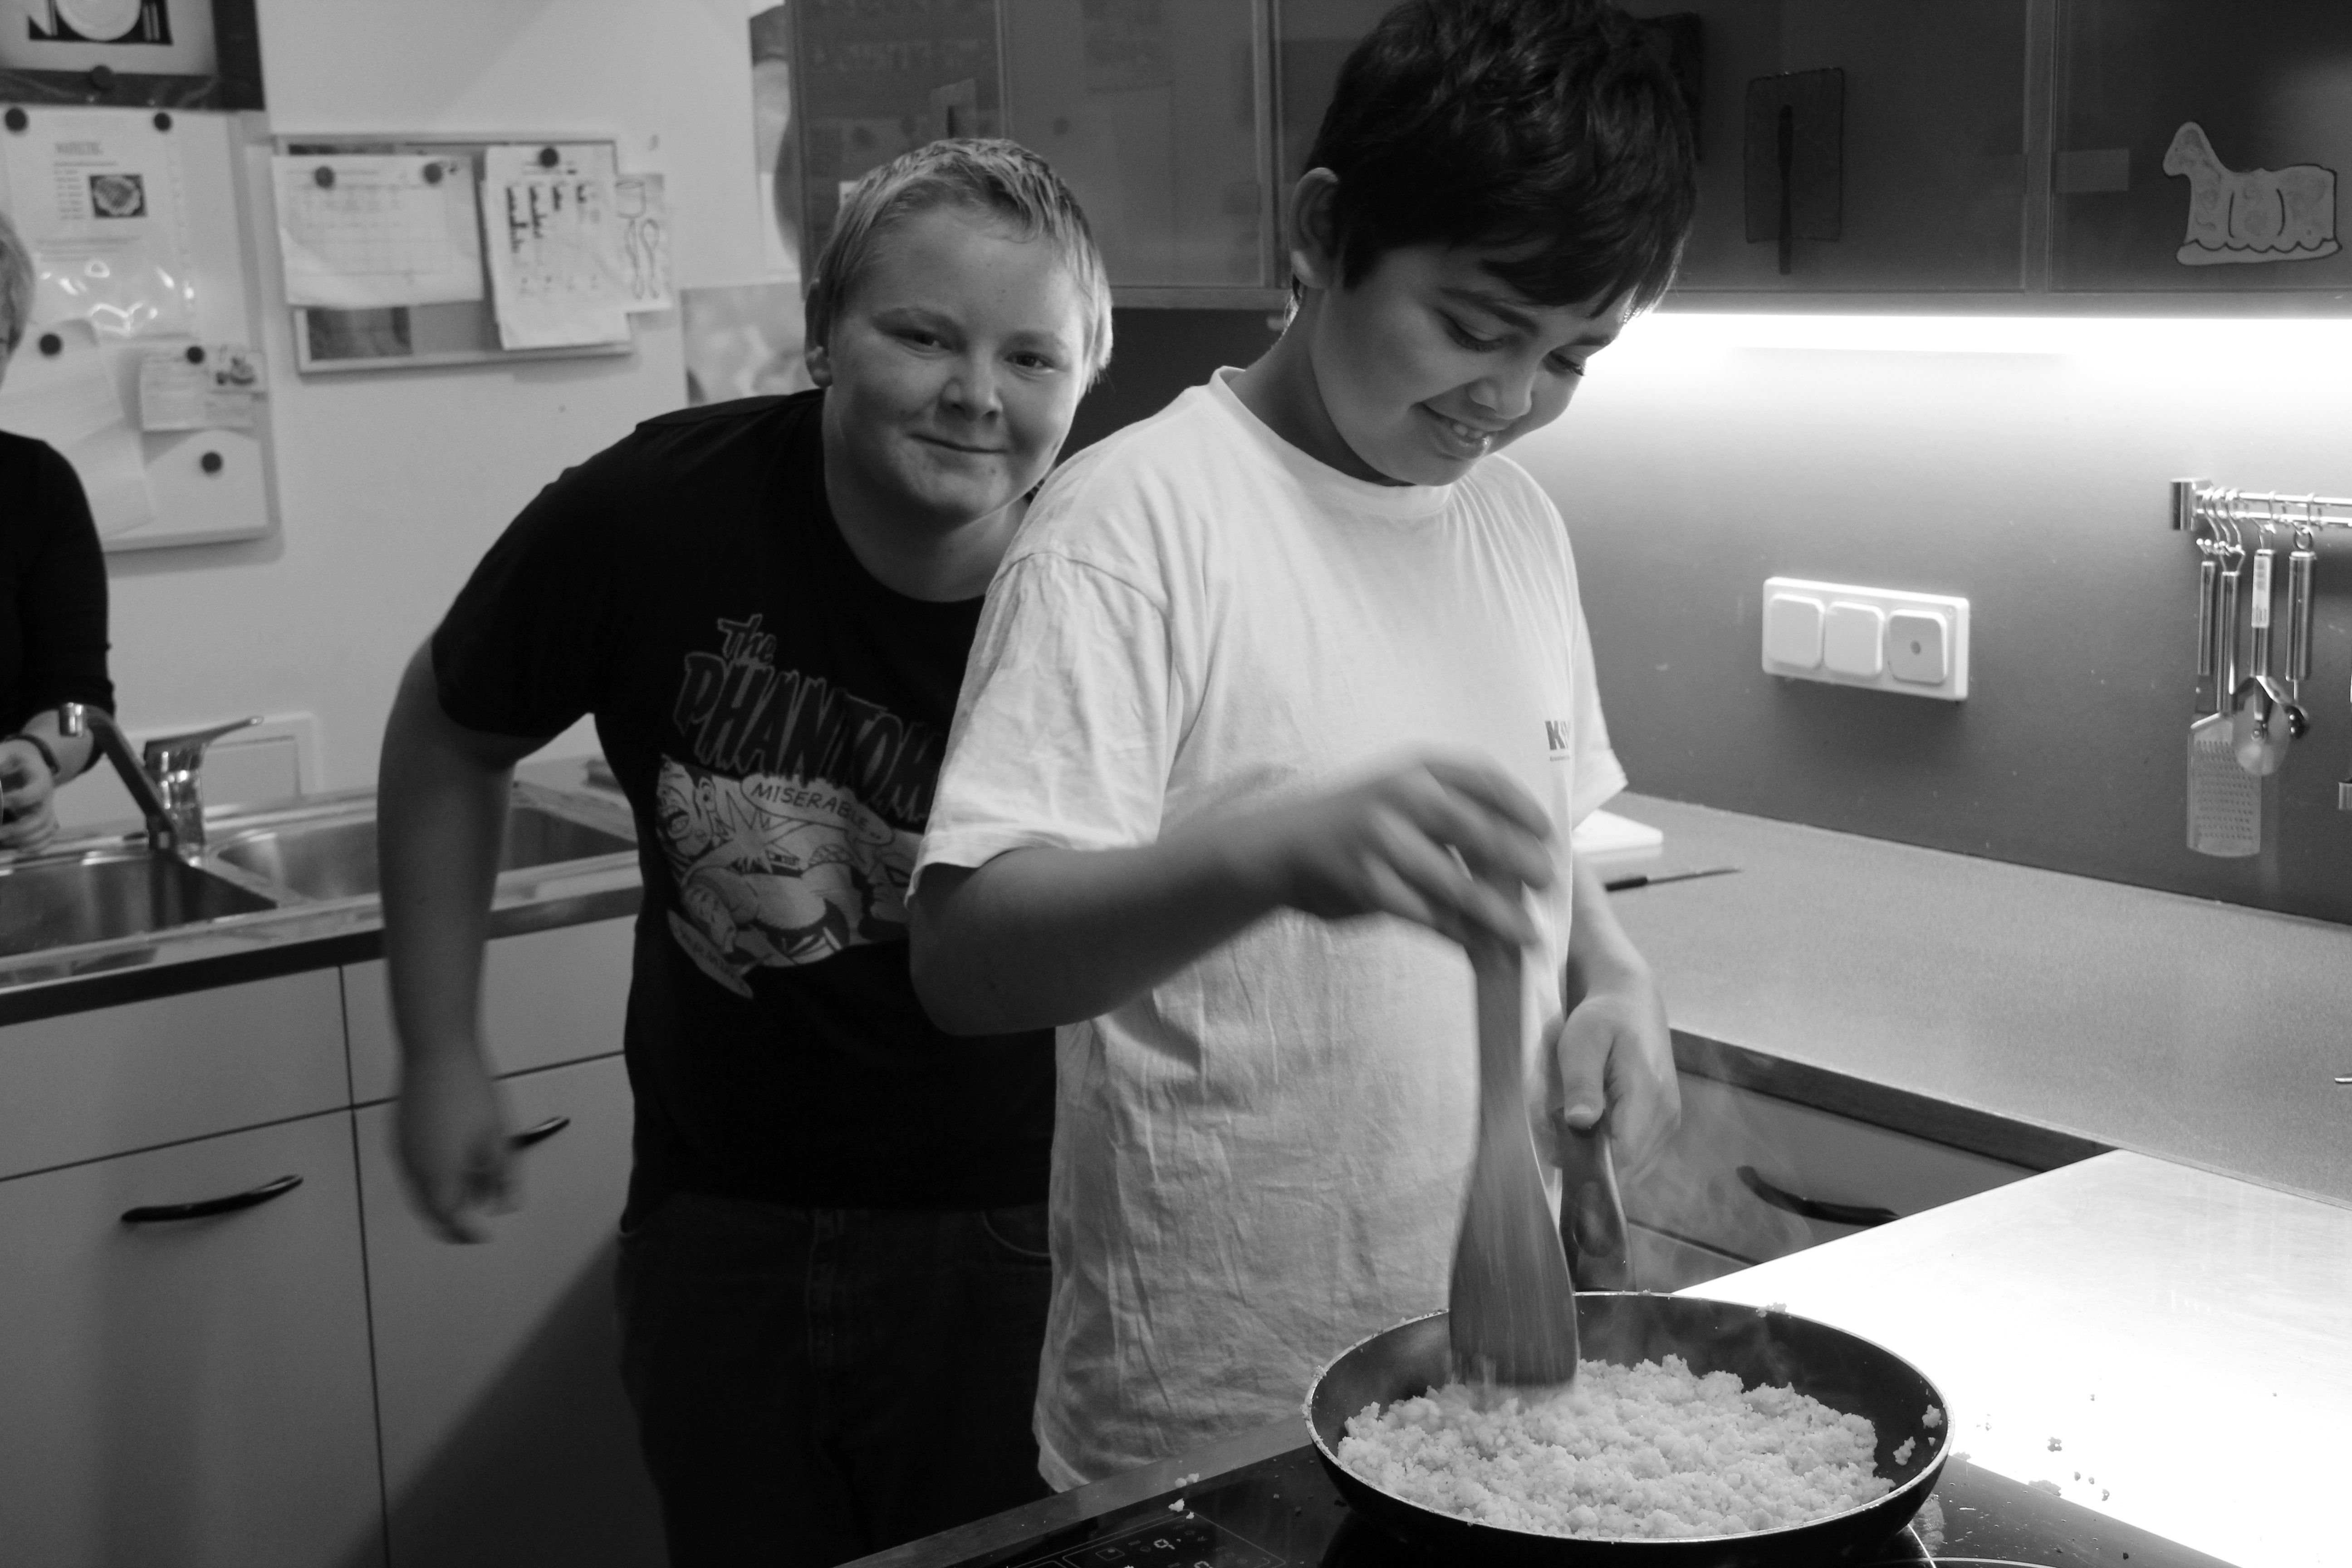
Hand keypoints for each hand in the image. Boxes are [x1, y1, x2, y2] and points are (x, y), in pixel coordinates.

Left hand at [0, 739, 59, 854]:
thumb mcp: (7, 757)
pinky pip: (47, 837)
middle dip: (20, 829)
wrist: (29, 766)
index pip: (35, 793)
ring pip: (45, 830)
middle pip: (42, 818)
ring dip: (25, 839)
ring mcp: (47, 811)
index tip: (2, 802)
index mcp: (40, 780)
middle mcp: (47, 798)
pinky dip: (36, 846)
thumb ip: (1, 767)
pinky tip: (18, 848)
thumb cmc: (14, 761)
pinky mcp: (44, 821)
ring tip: (4, 840)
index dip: (18, 800)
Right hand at [394, 1049, 514, 1242]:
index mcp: (437, 1174)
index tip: (482, 1237)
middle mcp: (412, 1168)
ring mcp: (401, 1149)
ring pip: (418, 1190)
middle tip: (472, 1225)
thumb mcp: (497, 1137)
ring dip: (441, 1198)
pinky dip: (431, 1178)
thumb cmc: (472, 1093)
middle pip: (428, 1209)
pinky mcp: (399, 1132)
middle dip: (450, 1222)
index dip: (465, 1233)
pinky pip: (413, 1169)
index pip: (448, 1218)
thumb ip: (501, 1177)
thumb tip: (504, 1207)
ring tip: (471, 1191)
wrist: (436, 1049)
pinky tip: (454, 1164)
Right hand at [1256, 755, 1555, 947]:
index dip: (1522, 807)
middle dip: (1520, 860)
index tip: (1549, 832)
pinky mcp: (1370, 888)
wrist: (1281, 845)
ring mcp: (1384, 843)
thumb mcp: (1399, 794)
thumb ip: (1447, 812)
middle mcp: (1402, 798)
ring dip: (1499, 914)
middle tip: (1548, 883)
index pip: (1483, 780)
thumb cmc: (1356, 821)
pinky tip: (1486, 950)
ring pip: (1458, 886)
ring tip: (1529, 934)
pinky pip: (1429, 917)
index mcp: (1416, 770)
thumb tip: (1517, 854)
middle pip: (1478, 832)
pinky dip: (1462, 937)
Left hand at [1544, 960, 1677, 1179]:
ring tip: (1577, 1129)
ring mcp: (1670, 1120)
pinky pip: (1639, 1155)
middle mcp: (1667, 1114)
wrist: (1630, 1003)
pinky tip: (1595, 1129)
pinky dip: (1614, 1150)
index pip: (1626, 1155)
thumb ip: (1581, 1084)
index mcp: (1649, 1093)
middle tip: (1559, 1141)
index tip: (1561, 1158)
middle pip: (1630, 1168)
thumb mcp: (1581, 1043)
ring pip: (1634, 1167)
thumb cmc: (1602, 1021)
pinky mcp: (1665, 1122)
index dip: (1593, 1167)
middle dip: (1593, 1164)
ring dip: (1603, 1159)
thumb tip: (1580, 1123)